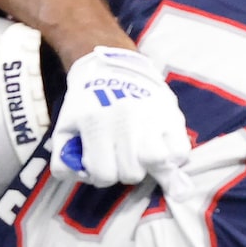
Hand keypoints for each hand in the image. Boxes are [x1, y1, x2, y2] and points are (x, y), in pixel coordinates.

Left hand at [54, 46, 188, 186]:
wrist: (112, 68)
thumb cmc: (88, 104)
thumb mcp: (65, 127)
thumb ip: (64, 160)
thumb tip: (80, 178)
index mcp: (94, 122)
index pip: (104, 174)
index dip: (101, 175)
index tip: (101, 163)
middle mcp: (124, 119)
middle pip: (131, 173)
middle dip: (124, 170)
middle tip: (120, 156)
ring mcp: (151, 116)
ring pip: (158, 163)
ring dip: (149, 166)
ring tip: (142, 156)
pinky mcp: (172, 114)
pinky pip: (180, 152)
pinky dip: (172, 158)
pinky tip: (160, 149)